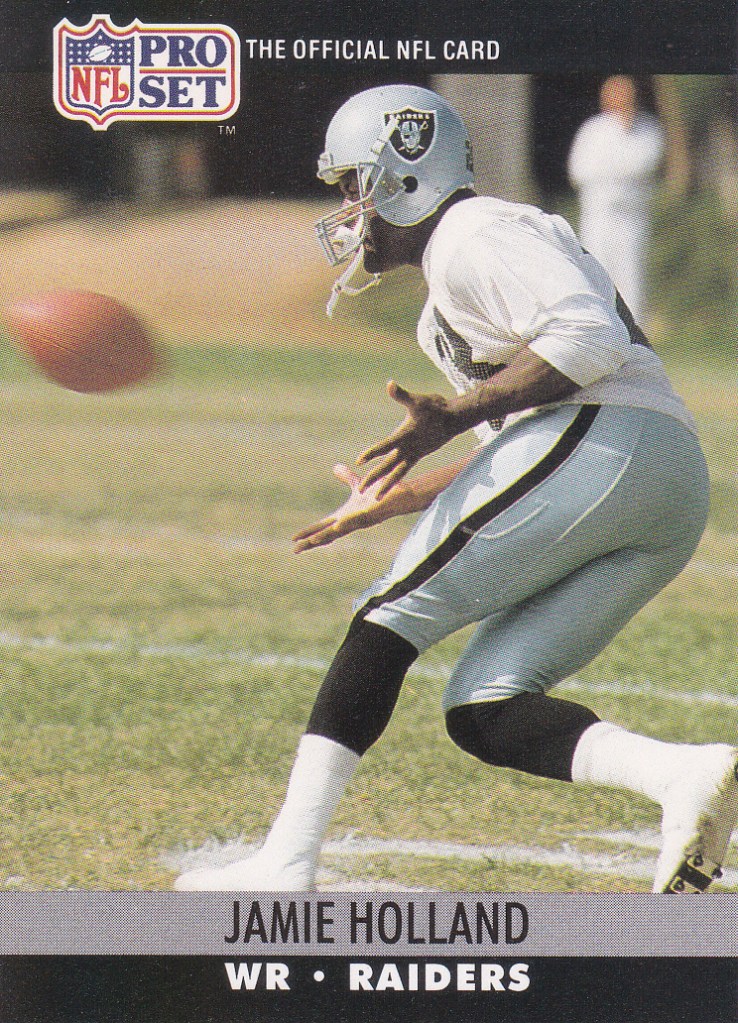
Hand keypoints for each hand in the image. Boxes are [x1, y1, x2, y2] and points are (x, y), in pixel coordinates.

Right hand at [293, 464, 407, 552]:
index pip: (324, 526)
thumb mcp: (358, 484)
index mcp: (346, 516)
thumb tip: (335, 468)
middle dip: (311, 542)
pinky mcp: (371, 514)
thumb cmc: (382, 493)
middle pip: (327, 534)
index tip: (294, 539)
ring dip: (325, 537)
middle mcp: (351, 522)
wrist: (402, 494)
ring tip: (311, 542)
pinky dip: (346, 524)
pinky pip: (357, 520)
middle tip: (295, 550)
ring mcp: (360, 520)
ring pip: (339, 531)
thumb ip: (347, 479)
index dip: (309, 532)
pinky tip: (337, 526)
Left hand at [357, 380, 457, 498]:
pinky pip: (404, 470)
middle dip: (374, 478)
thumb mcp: (417, 400)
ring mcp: (414, 454)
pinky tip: (388, 483)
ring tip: (375, 497)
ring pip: (397, 474)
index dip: (372, 453)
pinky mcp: (418, 456)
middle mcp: (409, 449)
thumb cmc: (435, 408)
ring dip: (386, 485)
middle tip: (360, 491)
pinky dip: (395, 478)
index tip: (358, 461)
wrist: (454, 419)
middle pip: (388, 466)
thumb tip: (390, 384)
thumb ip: (402, 395)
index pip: (385, 445)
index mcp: (405, 436)